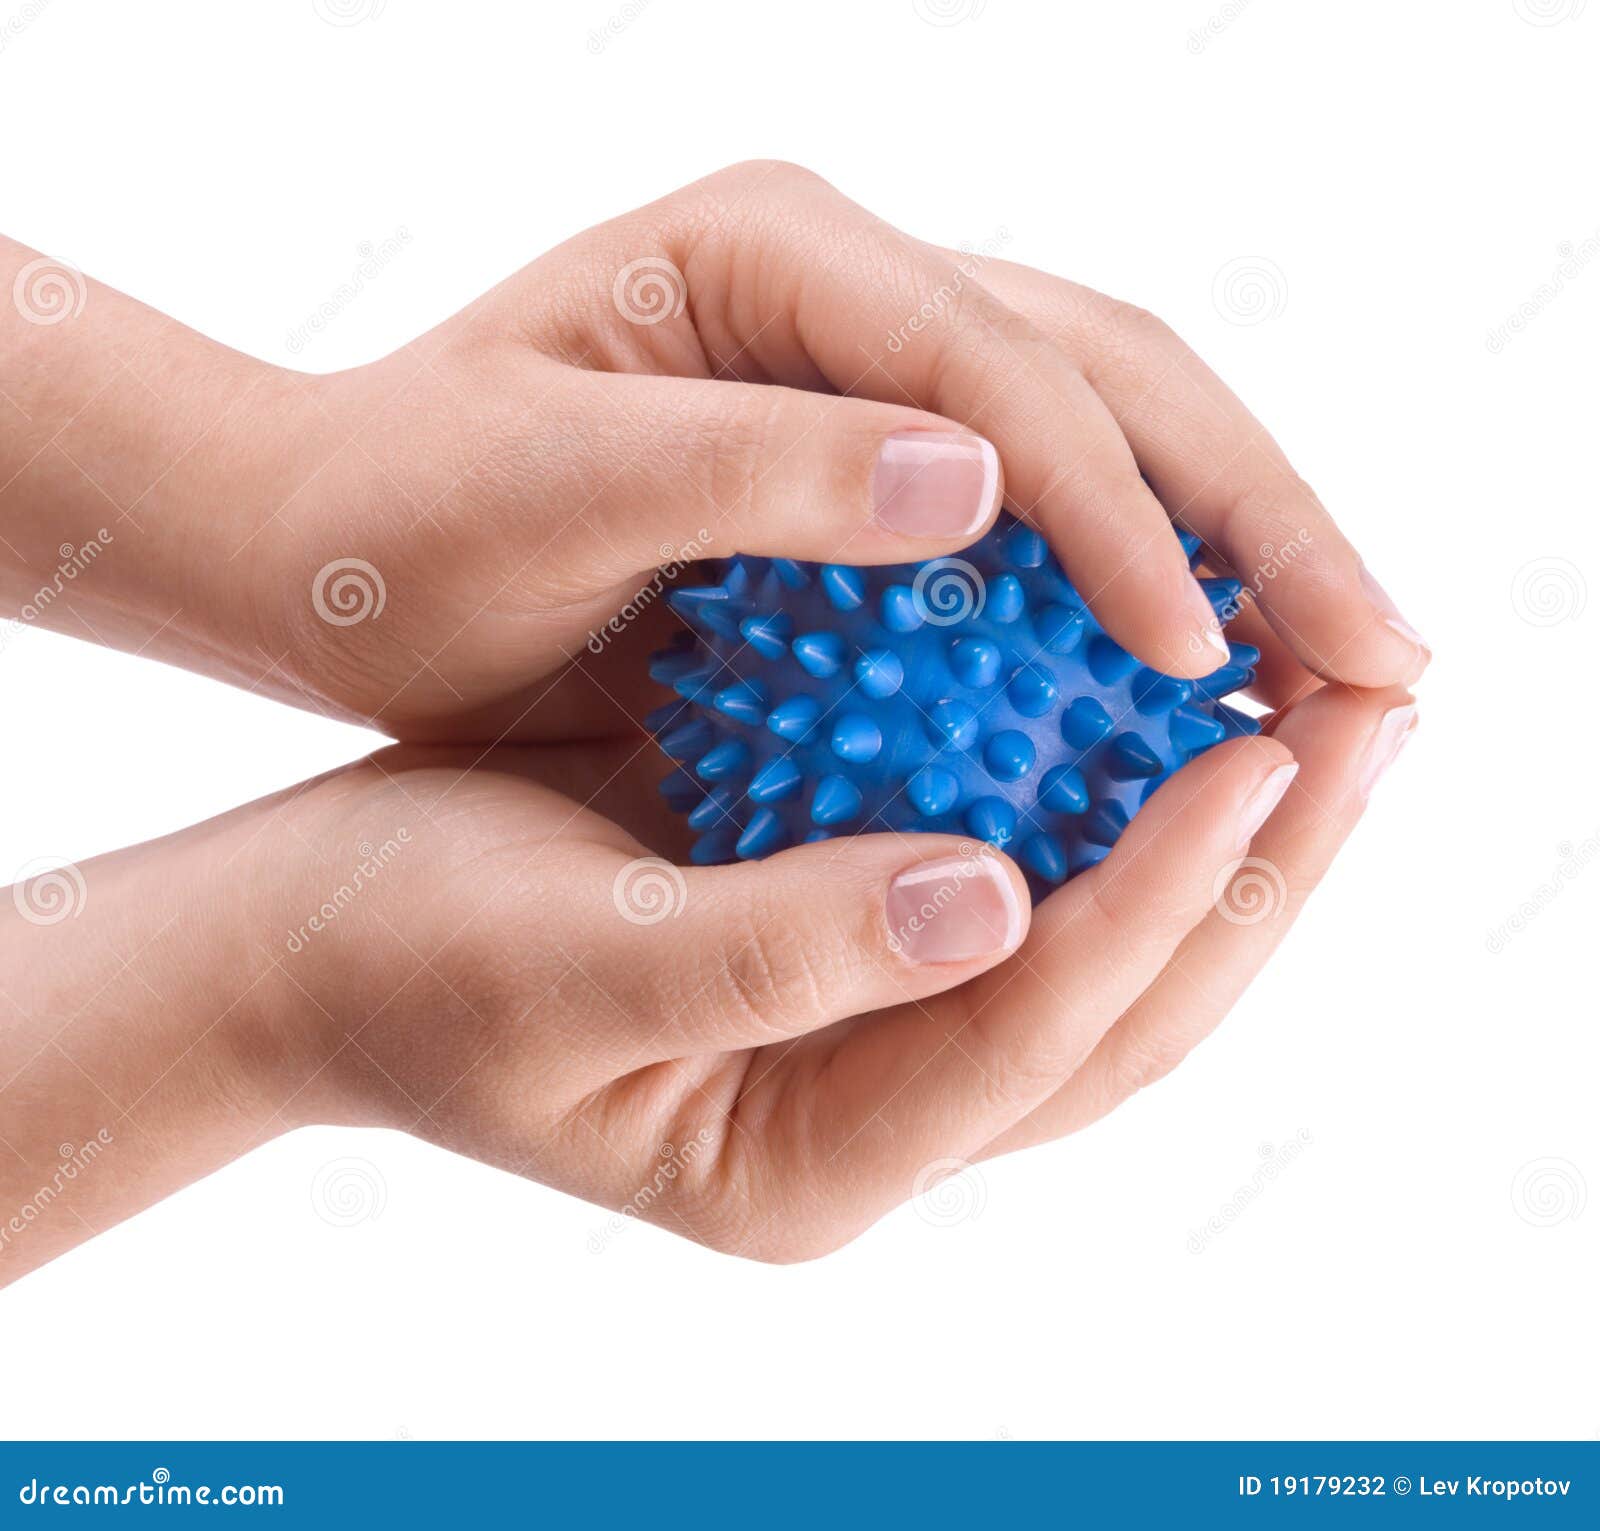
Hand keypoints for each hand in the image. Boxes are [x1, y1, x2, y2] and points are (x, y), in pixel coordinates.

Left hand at [1, 162, 1427, 741]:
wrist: (324, 545)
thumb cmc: (402, 521)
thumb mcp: (549, 493)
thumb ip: (753, 473)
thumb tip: (984, 482)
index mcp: (778, 248)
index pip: (1006, 369)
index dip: (1122, 515)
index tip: (1206, 661)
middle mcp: (850, 280)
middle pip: (1115, 370)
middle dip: (1259, 514)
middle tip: (1389, 656)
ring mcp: (872, 362)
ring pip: (1115, 431)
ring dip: (1243, 548)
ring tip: (1351, 666)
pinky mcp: (870, 454)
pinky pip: (1049, 513)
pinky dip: (1142, 594)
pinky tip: (1213, 682)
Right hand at [1, 678, 1412, 1273]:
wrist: (313, 941)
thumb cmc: (400, 959)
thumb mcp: (557, 961)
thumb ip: (774, 952)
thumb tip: (997, 901)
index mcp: (809, 1164)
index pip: (1036, 1038)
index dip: (1154, 900)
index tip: (1259, 754)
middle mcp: (875, 1116)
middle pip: (1123, 1013)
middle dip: (1257, 872)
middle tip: (1371, 711)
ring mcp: (881, 1033)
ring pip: (1105, 950)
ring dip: (1219, 828)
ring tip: (1321, 690)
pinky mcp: (865, 939)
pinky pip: (1034, 871)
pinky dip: (1106, 780)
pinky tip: (1157, 673)